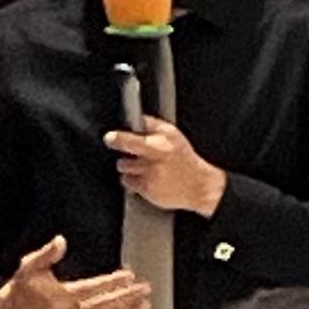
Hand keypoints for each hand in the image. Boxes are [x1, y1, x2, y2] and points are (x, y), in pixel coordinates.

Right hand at [0, 238, 152, 308]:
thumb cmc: (23, 287)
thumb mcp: (29, 267)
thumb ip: (46, 254)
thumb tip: (61, 240)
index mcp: (59, 298)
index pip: (92, 289)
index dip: (112, 282)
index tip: (129, 275)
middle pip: (104, 306)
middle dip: (127, 297)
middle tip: (145, 289)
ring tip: (144, 305)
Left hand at [106, 116, 227, 217]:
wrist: (199, 186)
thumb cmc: (185, 160)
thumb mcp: (174, 136)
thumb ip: (153, 125)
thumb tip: (136, 119)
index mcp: (161, 143)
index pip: (133, 138)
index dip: (117, 137)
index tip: (110, 137)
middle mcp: (154, 159)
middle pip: (125, 152)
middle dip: (122, 149)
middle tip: (126, 149)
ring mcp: (149, 175)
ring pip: (123, 167)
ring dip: (129, 167)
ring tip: (143, 167)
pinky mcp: (147, 190)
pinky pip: (128, 182)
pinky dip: (133, 181)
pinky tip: (147, 179)